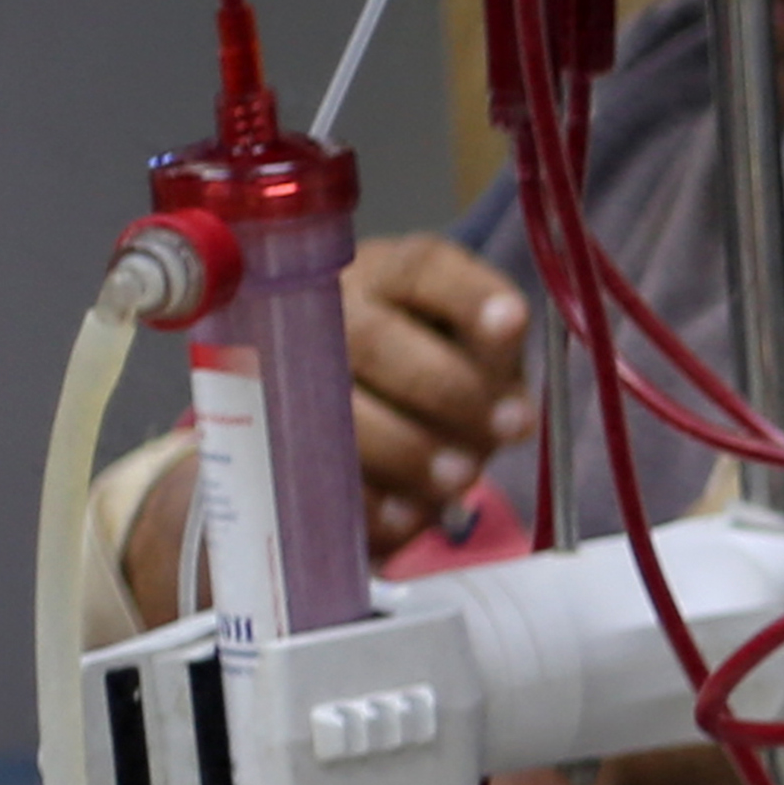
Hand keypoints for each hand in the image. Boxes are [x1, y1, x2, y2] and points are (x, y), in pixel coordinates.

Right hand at [117, 237, 547, 622]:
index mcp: (389, 276)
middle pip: (375, 339)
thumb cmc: (431, 384)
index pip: (424, 266)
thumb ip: (492, 371)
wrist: (343, 439)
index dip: (469, 294)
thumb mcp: (474, 362)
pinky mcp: (270, 437)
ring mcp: (288, 368)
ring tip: (457, 481)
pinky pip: (310, 469)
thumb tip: (514, 417)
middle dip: (444, 389)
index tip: (512, 324)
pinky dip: (364, 497)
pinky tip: (404, 518)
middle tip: (502, 431)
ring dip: (403, 446)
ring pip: (336, 401)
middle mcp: (329, 310)